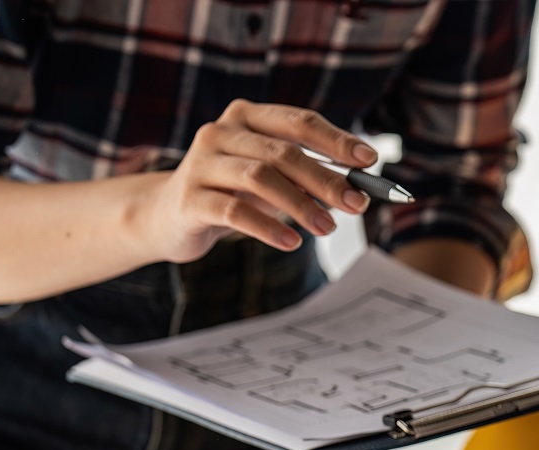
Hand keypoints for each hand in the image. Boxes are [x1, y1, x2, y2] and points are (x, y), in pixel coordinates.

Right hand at [142, 100, 376, 262]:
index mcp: (247, 116)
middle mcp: (221, 132)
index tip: (370, 161)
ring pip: (259, 177)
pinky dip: (268, 227)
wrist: (168, 216)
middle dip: (326, 179)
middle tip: (358, 205)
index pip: (299, 121)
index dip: (337, 140)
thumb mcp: (273, 180)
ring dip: (301, 204)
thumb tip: (359, 192)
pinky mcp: (189, 199)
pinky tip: (291, 243)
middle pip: (283, 152)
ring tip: (328, 228)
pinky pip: (233, 211)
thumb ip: (309, 178)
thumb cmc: (233, 193)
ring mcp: (200, 163)